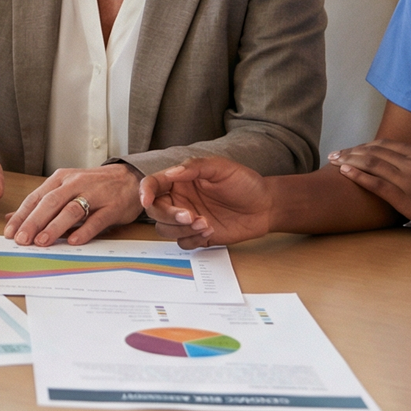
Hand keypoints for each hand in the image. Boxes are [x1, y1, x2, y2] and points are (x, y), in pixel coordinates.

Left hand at [3, 164, 142, 246]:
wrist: (129, 178)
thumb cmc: (93, 186)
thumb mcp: (64, 189)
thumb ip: (41, 203)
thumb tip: (12, 218)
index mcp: (61, 179)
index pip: (36, 197)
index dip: (22, 215)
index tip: (10, 232)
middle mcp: (75, 184)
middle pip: (50, 202)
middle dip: (34, 222)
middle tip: (22, 240)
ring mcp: (95, 194)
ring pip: (71, 210)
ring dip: (55, 227)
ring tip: (41, 242)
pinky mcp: (112, 206)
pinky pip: (96, 220)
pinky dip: (84, 231)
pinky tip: (73, 241)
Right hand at [139, 157, 273, 247]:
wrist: (265, 206)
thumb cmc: (244, 182)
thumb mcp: (221, 168)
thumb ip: (194, 167)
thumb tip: (170, 173)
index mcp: (180, 180)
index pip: (153, 184)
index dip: (145, 191)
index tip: (146, 200)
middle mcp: (180, 199)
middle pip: (156, 211)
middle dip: (169, 216)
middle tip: (191, 216)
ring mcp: (188, 219)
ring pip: (165, 230)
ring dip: (181, 229)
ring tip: (206, 224)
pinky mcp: (198, 236)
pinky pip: (182, 243)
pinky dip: (193, 240)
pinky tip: (211, 232)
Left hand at [330, 142, 410, 242]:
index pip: (386, 145)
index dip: (365, 146)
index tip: (352, 149)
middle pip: (374, 152)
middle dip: (351, 151)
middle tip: (334, 152)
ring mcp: (410, 180)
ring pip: (371, 164)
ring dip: (349, 160)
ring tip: (333, 160)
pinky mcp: (408, 199)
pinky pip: (377, 184)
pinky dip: (358, 176)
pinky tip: (344, 172)